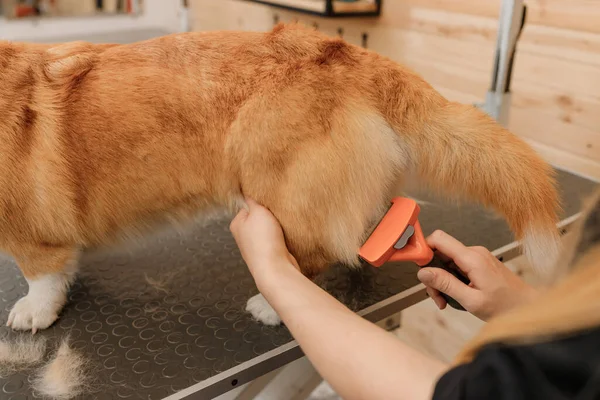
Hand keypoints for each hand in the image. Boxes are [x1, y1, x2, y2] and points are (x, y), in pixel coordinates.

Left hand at [230, 198, 298, 281]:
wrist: (275, 268)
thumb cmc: (263, 241)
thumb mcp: (258, 212)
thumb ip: (253, 200)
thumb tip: (248, 192)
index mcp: (236, 224)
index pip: (247, 205)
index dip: (259, 202)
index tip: (268, 202)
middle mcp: (244, 236)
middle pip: (258, 218)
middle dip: (269, 215)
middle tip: (277, 213)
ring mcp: (256, 246)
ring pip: (269, 229)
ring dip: (277, 226)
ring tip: (282, 225)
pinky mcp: (268, 254)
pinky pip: (276, 240)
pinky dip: (282, 237)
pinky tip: (286, 236)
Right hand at [417, 230, 538, 320]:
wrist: (528, 308)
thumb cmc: (506, 306)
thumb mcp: (471, 300)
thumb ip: (446, 284)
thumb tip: (424, 272)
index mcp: (472, 258)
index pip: (439, 238)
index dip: (424, 248)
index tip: (418, 265)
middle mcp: (474, 253)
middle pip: (440, 253)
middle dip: (433, 275)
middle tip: (437, 296)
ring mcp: (477, 257)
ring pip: (446, 262)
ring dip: (442, 281)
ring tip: (447, 301)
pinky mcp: (478, 263)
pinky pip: (456, 266)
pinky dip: (451, 281)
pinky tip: (456, 296)